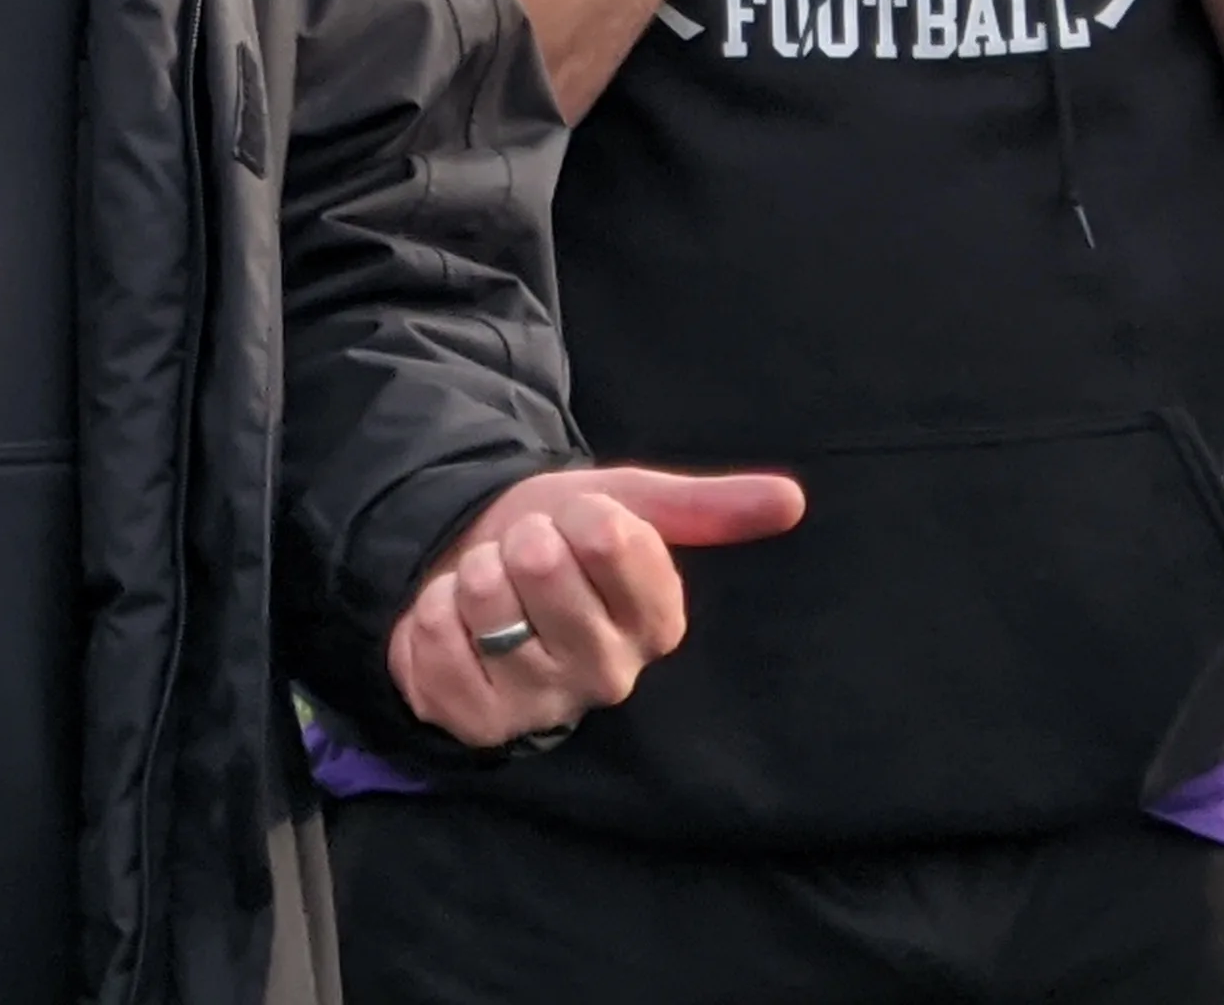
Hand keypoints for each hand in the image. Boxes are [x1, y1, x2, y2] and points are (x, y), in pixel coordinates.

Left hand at [386, 465, 806, 747]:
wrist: (473, 560)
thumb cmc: (558, 535)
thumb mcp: (627, 502)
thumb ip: (705, 507)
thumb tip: (792, 499)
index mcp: (657, 622)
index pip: (616, 542)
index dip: (585, 516)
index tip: (581, 523)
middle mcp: (610, 676)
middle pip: (546, 570)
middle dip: (523, 540)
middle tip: (528, 555)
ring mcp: (542, 707)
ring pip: (490, 607)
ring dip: (474, 576)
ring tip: (490, 585)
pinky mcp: (478, 724)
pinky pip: (438, 650)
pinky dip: (431, 617)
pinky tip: (454, 619)